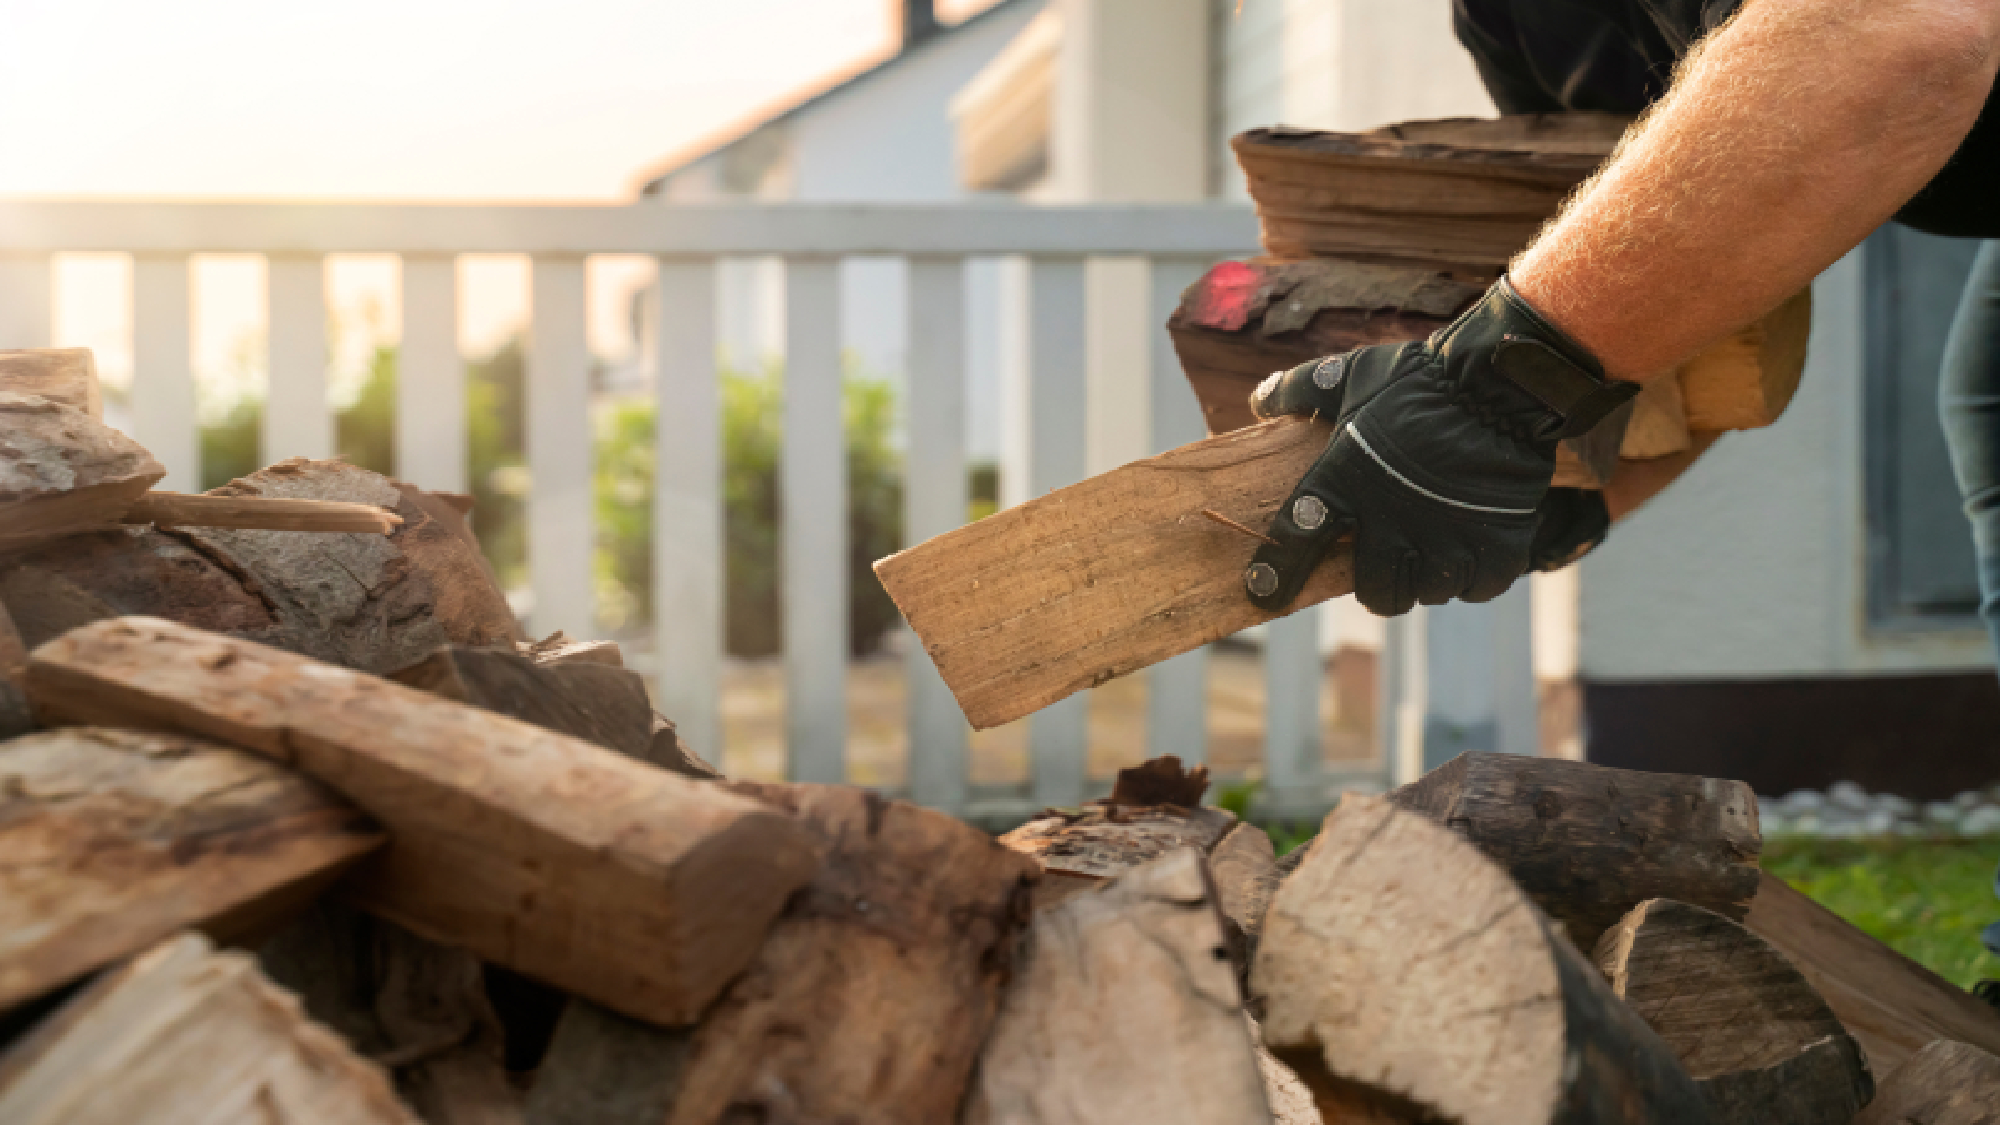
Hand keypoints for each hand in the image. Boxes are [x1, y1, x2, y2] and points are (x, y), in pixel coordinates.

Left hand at [1243, 278, 1635, 615]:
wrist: (1500, 379)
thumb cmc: (1420, 378)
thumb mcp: (1352, 374)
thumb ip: (1302, 388)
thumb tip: (1261, 397)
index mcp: (1346, 482)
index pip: (1299, 539)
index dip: (1276, 573)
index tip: (1262, 594)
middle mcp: (1392, 521)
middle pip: (1377, 591)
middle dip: (1379, 585)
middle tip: (1387, 564)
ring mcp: (1447, 537)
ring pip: (1428, 592)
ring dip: (1427, 579)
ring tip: (1432, 551)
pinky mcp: (1497, 544)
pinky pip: (1477, 588)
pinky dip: (1474, 577)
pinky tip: (1470, 551)